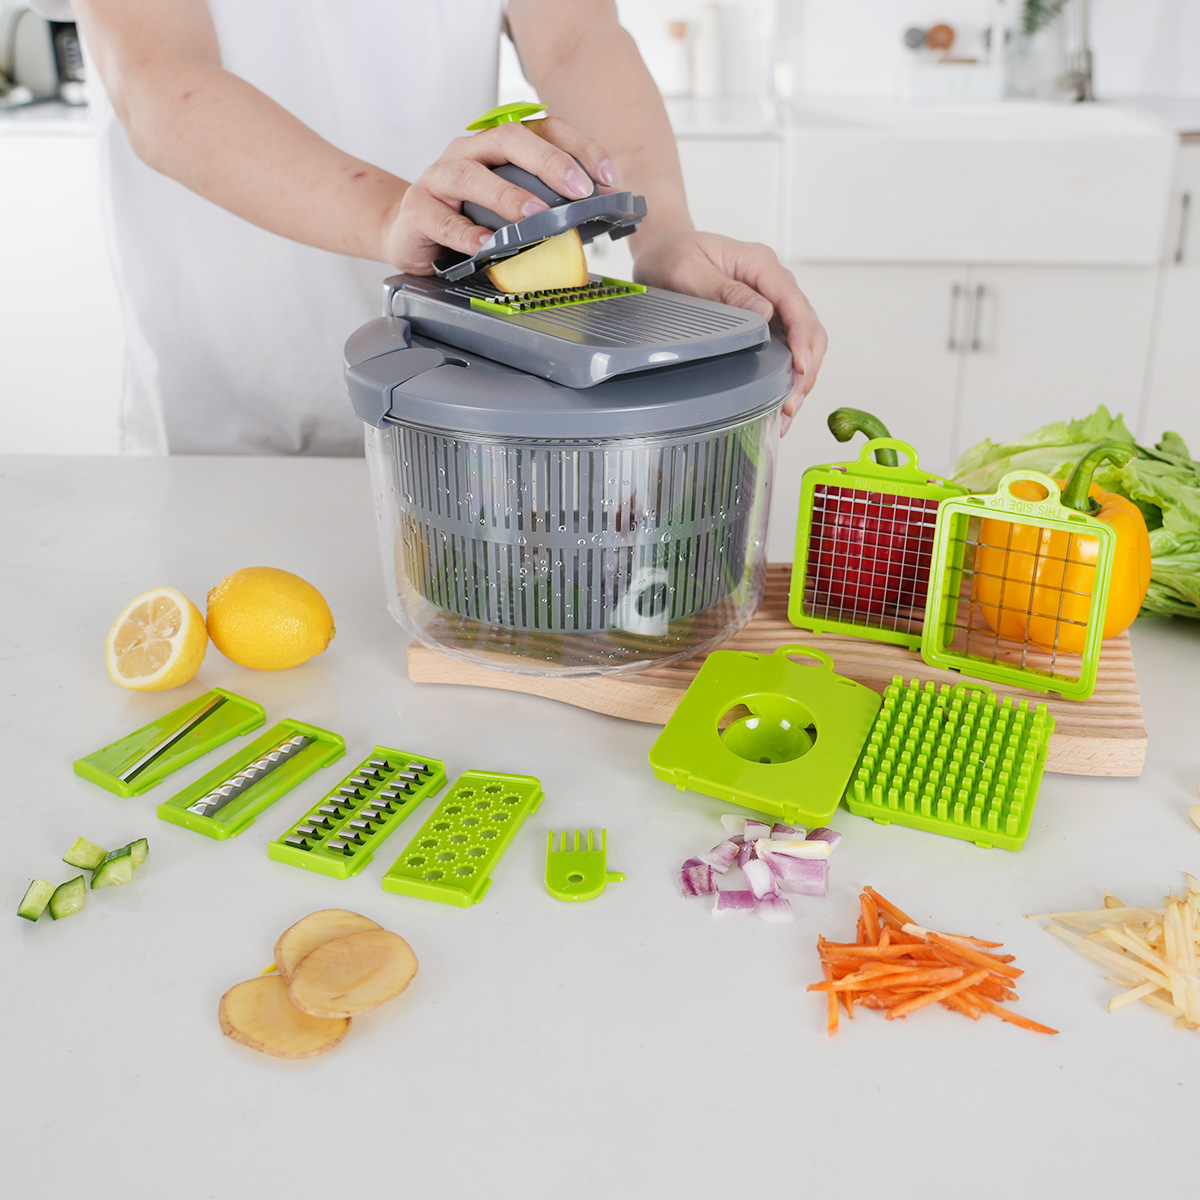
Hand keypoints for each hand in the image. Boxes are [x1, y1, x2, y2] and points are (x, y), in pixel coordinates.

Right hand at [381, 117, 620, 273]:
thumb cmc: (465, 218)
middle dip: (549, 162)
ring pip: (472, 176)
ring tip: (535, 216)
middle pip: (508, 139)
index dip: (578, 148)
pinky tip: (487, 245)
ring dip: (508, 196)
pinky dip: (467, 234)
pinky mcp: (418, 210)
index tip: (608, 177)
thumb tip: (592, 219)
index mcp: (495, 146)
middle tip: (578, 191)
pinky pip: (443, 220)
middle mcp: (468, 152)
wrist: (408, 232)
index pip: (542, 129)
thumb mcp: (508, 208)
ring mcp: (439, 178)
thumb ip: (542, 205)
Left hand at [631, 230, 826, 433]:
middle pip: (808, 324)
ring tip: (790, 408)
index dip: (802, 337)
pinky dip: (789, 370)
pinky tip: (783, 394)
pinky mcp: (764, 315)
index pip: (794, 302)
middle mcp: (772, 280)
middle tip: (793, 401)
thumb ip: (724, 291)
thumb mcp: (688, 270)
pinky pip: (786, 342)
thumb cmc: (672, 255)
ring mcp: (770, 298)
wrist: (663, 248)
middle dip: (807, 365)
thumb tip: (763, 311)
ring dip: (802, 373)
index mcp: (759, 263)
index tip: (800, 367)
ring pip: (803, 337)